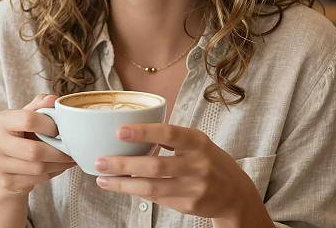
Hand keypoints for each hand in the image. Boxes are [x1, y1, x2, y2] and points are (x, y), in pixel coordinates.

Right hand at [0, 94, 76, 196]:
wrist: (4, 162)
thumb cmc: (21, 133)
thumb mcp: (28, 114)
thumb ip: (40, 105)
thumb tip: (53, 99)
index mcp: (2, 120)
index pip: (28, 120)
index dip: (50, 125)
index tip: (60, 129)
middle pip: (34, 151)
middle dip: (58, 151)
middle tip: (72, 149)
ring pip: (37, 168)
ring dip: (59, 164)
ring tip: (69, 158)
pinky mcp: (6, 182)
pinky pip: (36, 180)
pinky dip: (52, 173)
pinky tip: (58, 166)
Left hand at [94, 123, 252, 219]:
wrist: (235, 194)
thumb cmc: (210, 160)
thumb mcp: (197, 142)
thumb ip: (172, 137)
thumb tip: (137, 129)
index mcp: (198, 142)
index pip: (169, 134)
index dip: (144, 132)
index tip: (120, 131)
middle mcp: (197, 164)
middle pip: (155, 166)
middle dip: (124, 164)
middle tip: (101, 161)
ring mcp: (193, 188)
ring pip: (152, 188)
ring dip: (123, 184)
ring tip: (103, 178)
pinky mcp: (188, 206)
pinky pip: (157, 198)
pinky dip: (136, 191)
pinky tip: (121, 185)